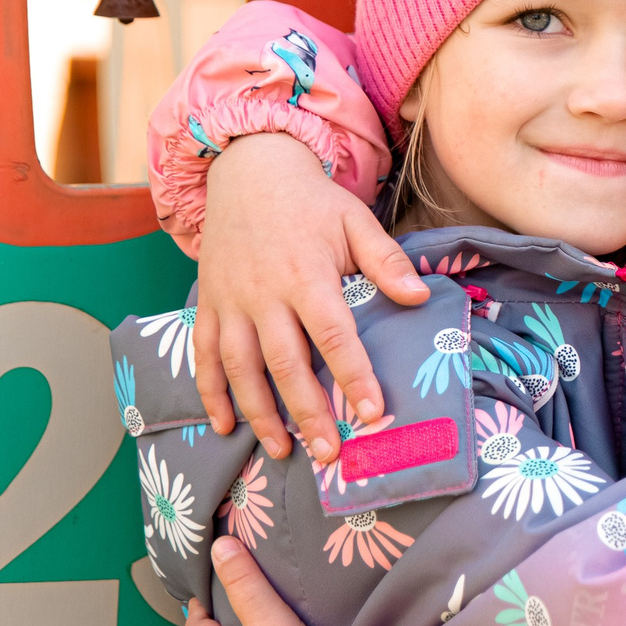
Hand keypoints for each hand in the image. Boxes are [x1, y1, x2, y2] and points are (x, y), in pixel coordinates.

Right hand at [197, 132, 427, 460]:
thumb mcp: (355, 221)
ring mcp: (231, 302)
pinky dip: (211, 394)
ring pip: (240, 367)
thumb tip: (420, 296)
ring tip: (282, 451)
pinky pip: (204, 356)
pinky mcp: (209, 306)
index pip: (333, 334)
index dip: (353, 375)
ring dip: (259, 413)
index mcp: (307, 274)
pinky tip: (226, 426)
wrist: (249, 171)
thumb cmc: (312, 203)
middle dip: (307, 412)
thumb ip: (386, 260)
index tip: (371, 413)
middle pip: (284, 362)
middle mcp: (264, 294)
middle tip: (328, 454)